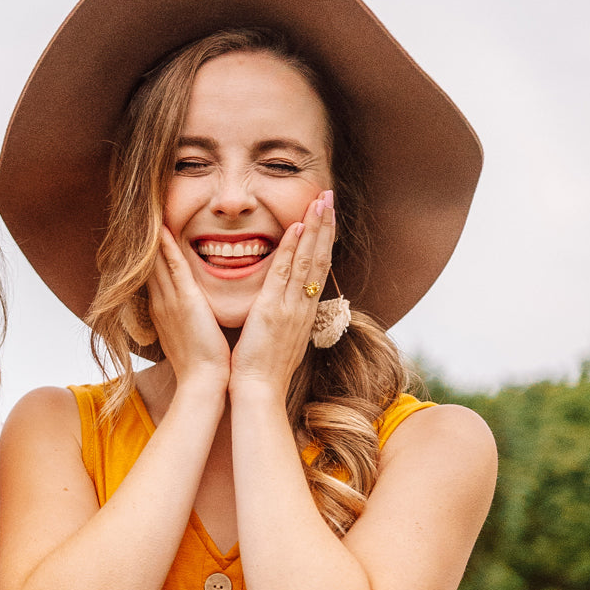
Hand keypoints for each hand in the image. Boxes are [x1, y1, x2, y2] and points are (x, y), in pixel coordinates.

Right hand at [149, 227, 230, 393]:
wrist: (204, 381)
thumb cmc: (202, 365)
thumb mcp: (190, 340)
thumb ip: (188, 323)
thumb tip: (194, 317)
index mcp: (163, 312)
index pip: (154, 277)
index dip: (150, 256)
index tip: (149, 237)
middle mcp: (161, 303)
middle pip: (149, 264)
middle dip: (146, 241)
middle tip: (142, 215)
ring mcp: (170, 301)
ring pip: (158, 261)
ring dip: (154, 237)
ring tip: (150, 213)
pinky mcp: (184, 300)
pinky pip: (173, 266)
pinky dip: (167, 246)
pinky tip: (164, 228)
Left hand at [230, 190, 334, 395]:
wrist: (259, 392)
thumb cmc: (264, 372)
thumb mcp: (280, 341)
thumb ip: (283, 321)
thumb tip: (283, 310)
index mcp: (304, 313)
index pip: (318, 269)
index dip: (323, 242)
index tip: (326, 217)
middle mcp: (303, 307)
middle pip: (320, 258)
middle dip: (325, 226)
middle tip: (329, 196)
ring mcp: (291, 308)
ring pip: (309, 261)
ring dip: (315, 229)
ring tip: (321, 201)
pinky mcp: (273, 311)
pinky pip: (285, 275)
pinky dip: (292, 251)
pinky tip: (296, 228)